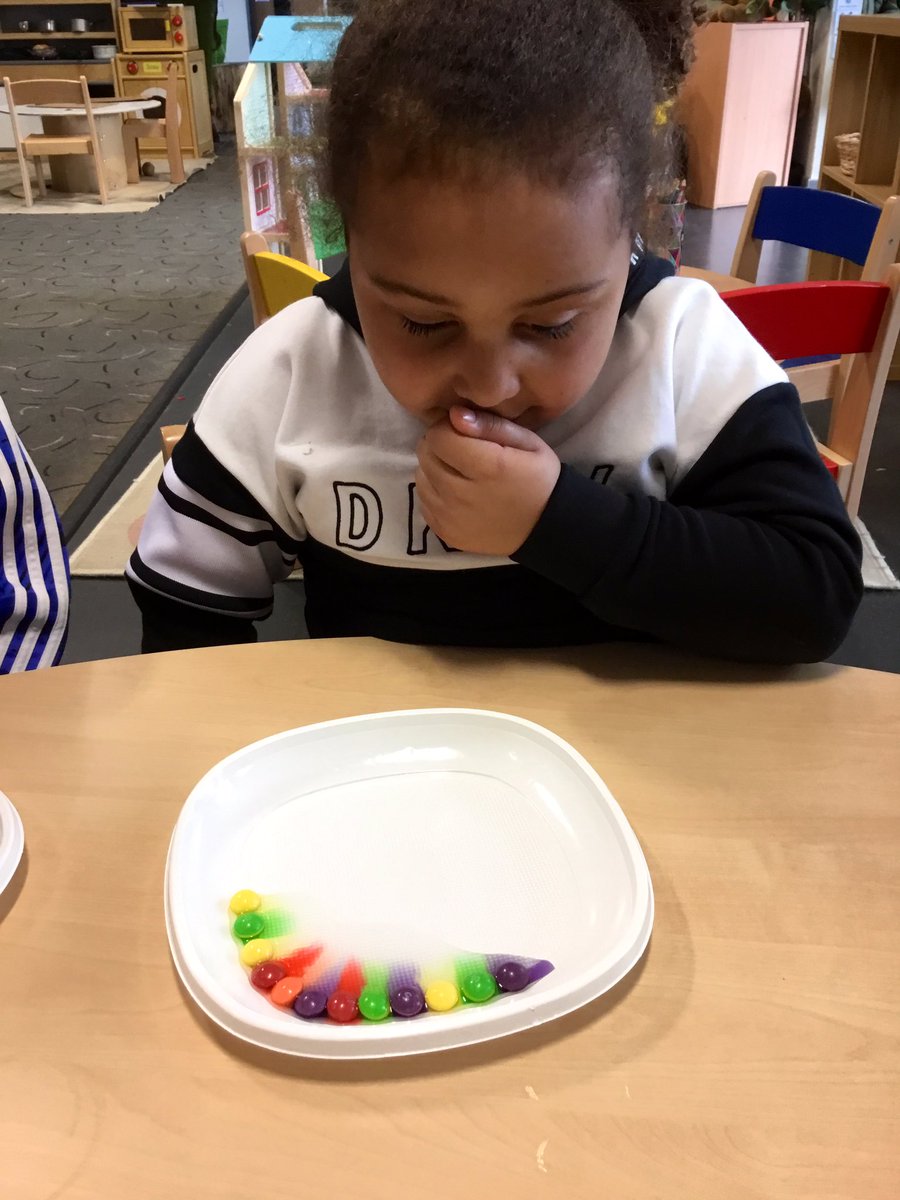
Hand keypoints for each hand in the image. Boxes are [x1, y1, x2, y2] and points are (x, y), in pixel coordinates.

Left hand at [415, 405, 560, 555]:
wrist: (546, 527)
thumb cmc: (539, 478)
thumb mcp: (528, 442)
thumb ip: (490, 425)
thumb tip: (454, 414)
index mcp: (486, 467)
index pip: (438, 435)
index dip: (448, 427)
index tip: (463, 431)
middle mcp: (462, 494)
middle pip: (425, 455)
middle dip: (439, 446)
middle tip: (461, 451)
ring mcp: (450, 517)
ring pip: (420, 478)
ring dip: (434, 469)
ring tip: (459, 472)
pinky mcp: (445, 533)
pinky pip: (423, 502)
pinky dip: (435, 493)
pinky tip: (456, 493)